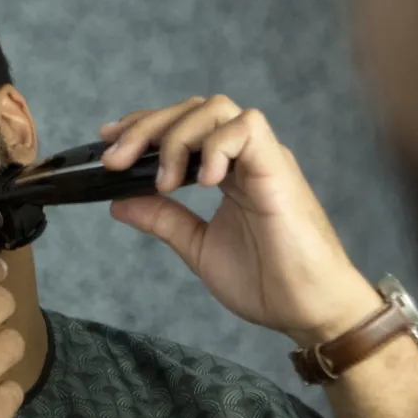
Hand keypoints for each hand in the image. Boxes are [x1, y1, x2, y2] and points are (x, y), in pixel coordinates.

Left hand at [99, 95, 380, 345]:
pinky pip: (247, 129)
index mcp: (227, 173)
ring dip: (177, 136)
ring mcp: (262, 160)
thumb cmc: (266, 283)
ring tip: (163, 182)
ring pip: (217, 109)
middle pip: (193, 110)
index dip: (144, 126)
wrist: (308, 309)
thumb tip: (118, 202)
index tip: (108, 142)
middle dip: (147, 127)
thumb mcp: (199, 248)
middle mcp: (244, 159)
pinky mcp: (278, 169)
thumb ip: (163, 220)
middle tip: (115, 160)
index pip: (183, 127)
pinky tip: (200, 181)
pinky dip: (215, 146)